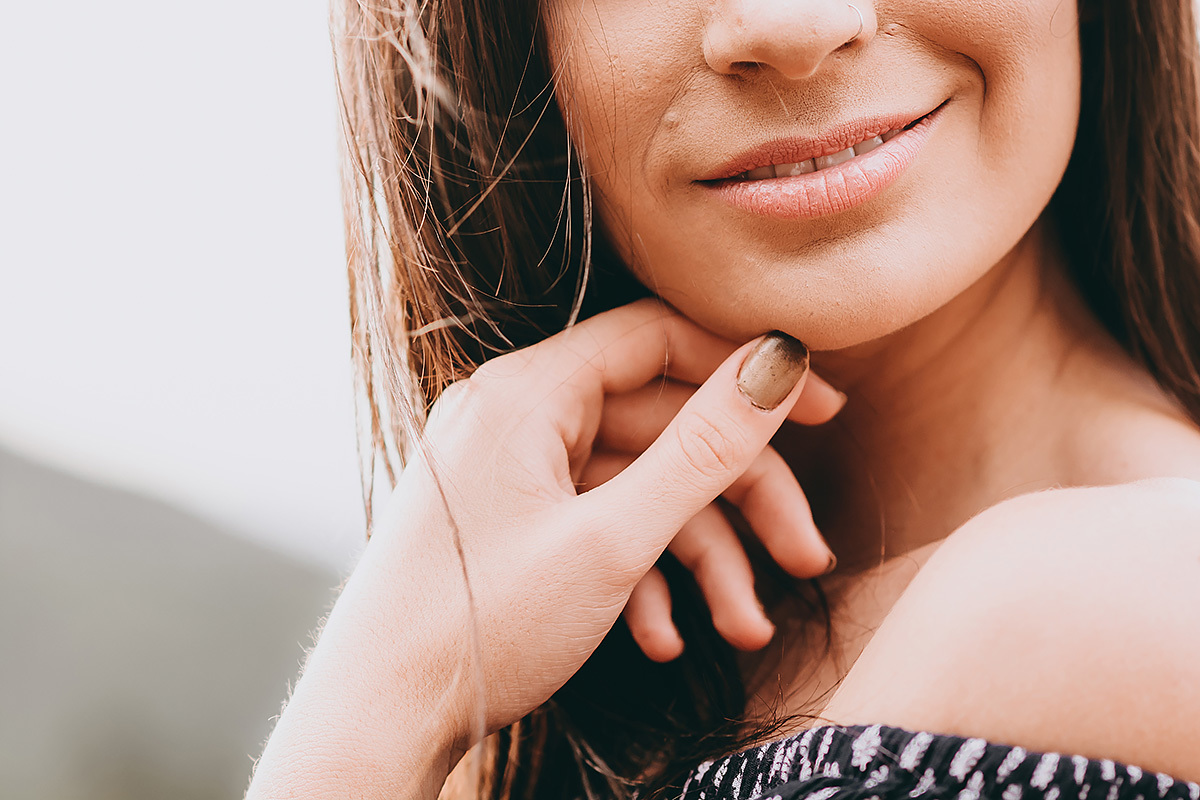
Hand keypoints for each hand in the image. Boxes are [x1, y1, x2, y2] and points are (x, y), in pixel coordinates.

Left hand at [370, 298, 842, 739]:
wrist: (379, 719)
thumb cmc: (480, 627)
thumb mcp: (611, 539)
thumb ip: (701, 448)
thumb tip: (775, 361)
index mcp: (525, 393)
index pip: (657, 340)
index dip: (745, 371)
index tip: (822, 410)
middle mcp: (514, 417)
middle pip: (658, 428)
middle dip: (737, 499)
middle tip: (804, 555)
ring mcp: (510, 473)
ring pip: (634, 488)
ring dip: (698, 556)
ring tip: (744, 628)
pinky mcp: (510, 522)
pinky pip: (593, 524)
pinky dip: (638, 574)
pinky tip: (660, 637)